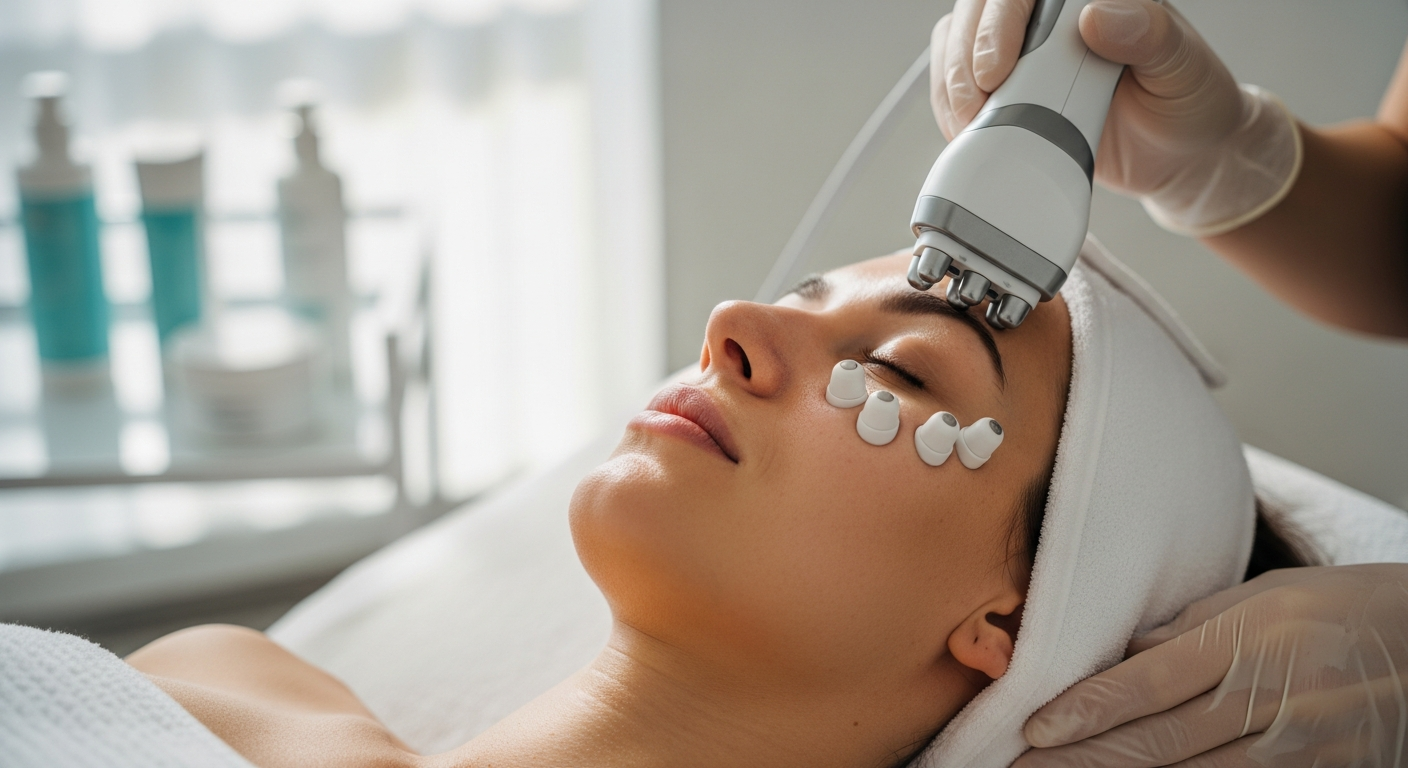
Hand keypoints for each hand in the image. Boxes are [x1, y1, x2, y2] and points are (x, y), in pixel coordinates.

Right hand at [930, 0, 1299, 234]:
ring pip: (957, 39)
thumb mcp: (1186, 69)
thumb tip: (1098, 17)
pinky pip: (957, 81)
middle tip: (978, 102)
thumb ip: (1149, 36)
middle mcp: (1055, 16)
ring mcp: (1026, 50)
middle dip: (964, 57)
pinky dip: (950, 106)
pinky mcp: (1007, 86)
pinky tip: (966, 128)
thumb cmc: (1189, 105)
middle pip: (981, 9)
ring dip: (951, 83)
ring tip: (971, 121)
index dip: (1001, 20)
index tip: (997, 69)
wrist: (1180, 157)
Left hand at [1011, 564, 1407, 766]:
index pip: (1152, 680)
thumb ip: (1185, 630)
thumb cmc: (1335, 608)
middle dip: (1084, 759)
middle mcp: (1273, 696)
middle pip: (1162, 740)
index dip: (1090, 707)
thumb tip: (1116, 657)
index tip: (1037, 726)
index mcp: (1249, 639)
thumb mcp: (1260, 597)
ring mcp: (1300, 747)